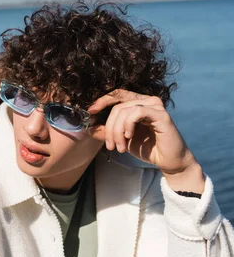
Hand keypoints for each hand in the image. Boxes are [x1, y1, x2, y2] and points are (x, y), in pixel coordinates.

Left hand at [88, 89, 204, 192]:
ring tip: (119, 147)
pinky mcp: (161, 114)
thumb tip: (88, 128)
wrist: (167, 161)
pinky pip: (136, 113)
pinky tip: (129, 137)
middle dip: (109, 127)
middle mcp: (147, 100)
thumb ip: (107, 132)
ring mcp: (155, 105)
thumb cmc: (146, 148)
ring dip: (117, 131)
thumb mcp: (121, 139)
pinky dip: (128, 125)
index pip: (117, 95)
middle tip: (110, 145)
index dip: (102, 101)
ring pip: (124, 110)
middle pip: (117, 105)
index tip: (90, 112)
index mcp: (138, 103)